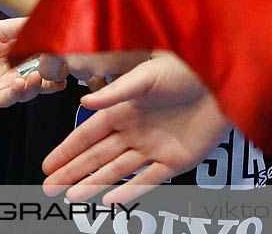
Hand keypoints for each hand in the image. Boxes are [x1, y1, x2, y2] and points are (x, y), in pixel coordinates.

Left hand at [0, 17, 64, 106]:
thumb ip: (22, 27)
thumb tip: (47, 17)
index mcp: (27, 55)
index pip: (50, 57)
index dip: (61, 57)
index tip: (70, 53)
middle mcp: (23, 72)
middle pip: (47, 78)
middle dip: (56, 76)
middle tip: (61, 70)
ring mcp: (10, 86)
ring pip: (33, 90)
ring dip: (38, 85)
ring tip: (37, 76)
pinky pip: (12, 98)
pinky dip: (18, 93)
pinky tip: (18, 83)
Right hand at [41, 54, 230, 203]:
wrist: (224, 84)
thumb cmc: (186, 71)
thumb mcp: (148, 75)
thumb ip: (117, 90)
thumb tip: (85, 103)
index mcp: (126, 109)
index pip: (89, 133)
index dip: (68, 149)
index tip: (47, 164)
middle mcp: (135, 130)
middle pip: (97, 156)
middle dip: (72, 172)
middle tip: (48, 187)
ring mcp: (154, 148)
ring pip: (116, 171)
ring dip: (92, 184)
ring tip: (69, 198)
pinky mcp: (175, 161)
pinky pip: (147, 180)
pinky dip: (128, 191)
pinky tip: (108, 201)